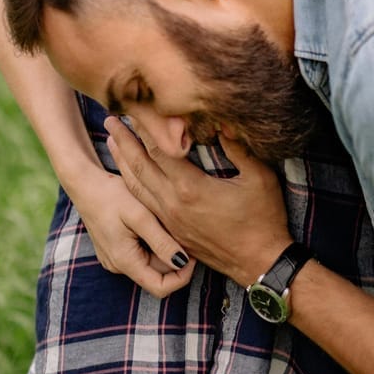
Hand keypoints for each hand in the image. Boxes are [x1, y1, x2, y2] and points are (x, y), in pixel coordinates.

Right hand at [66, 164, 195, 298]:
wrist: (85, 183)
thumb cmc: (111, 195)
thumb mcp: (141, 216)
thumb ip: (161, 241)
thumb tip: (182, 263)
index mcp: (125, 261)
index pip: (160, 288)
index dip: (182, 277)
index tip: (192, 254)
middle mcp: (118, 266)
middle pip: (157, 274)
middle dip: (173, 257)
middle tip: (182, 231)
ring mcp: (115, 259)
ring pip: (150, 263)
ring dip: (163, 248)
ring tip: (165, 223)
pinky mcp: (115, 250)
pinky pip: (140, 254)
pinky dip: (151, 243)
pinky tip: (153, 223)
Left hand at [106, 116, 291, 287]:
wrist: (260, 263)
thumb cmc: (263, 220)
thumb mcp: (259, 178)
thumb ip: (238, 147)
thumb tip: (222, 120)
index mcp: (190, 188)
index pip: (159, 150)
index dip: (144, 128)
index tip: (132, 109)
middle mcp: (173, 204)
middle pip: (139, 167)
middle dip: (124, 141)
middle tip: (110, 119)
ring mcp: (170, 220)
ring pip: (137, 187)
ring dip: (122, 162)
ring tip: (111, 142)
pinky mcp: (173, 230)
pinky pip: (144, 204)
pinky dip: (131, 185)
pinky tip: (128, 175)